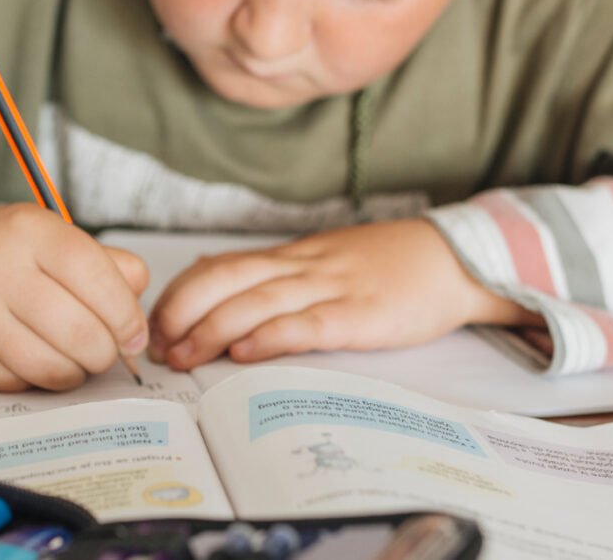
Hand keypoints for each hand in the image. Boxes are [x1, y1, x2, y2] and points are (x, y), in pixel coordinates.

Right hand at [0, 204, 149, 390]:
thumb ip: (108, 266)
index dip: (127, 314)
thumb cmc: (5, 257)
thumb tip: (138, 312)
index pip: (98, 277)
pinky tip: (39, 358)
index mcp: (30, 231)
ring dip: (78, 370)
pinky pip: (24, 383)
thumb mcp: (54, 240)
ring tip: (76, 356)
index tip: (135, 334)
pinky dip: (42, 378)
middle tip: (106, 350)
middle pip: (83, 333)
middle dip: (107, 351)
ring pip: (55, 367)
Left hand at [148, 218, 540, 369]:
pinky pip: (309, 324)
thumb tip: (212, 281)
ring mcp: (333, 289)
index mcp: (293, 256)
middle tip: (157, 344)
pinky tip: (244, 353)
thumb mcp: (324, 260)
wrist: (456, 259)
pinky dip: (271, 337)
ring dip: (212, 329)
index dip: (182, 293)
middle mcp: (304, 267)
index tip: (156, 322)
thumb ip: (274, 273)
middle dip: (184, 311)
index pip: (221, 266)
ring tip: (182, 355)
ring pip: (259, 301)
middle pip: (229, 280)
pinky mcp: (362, 316)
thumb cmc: (388, 265)